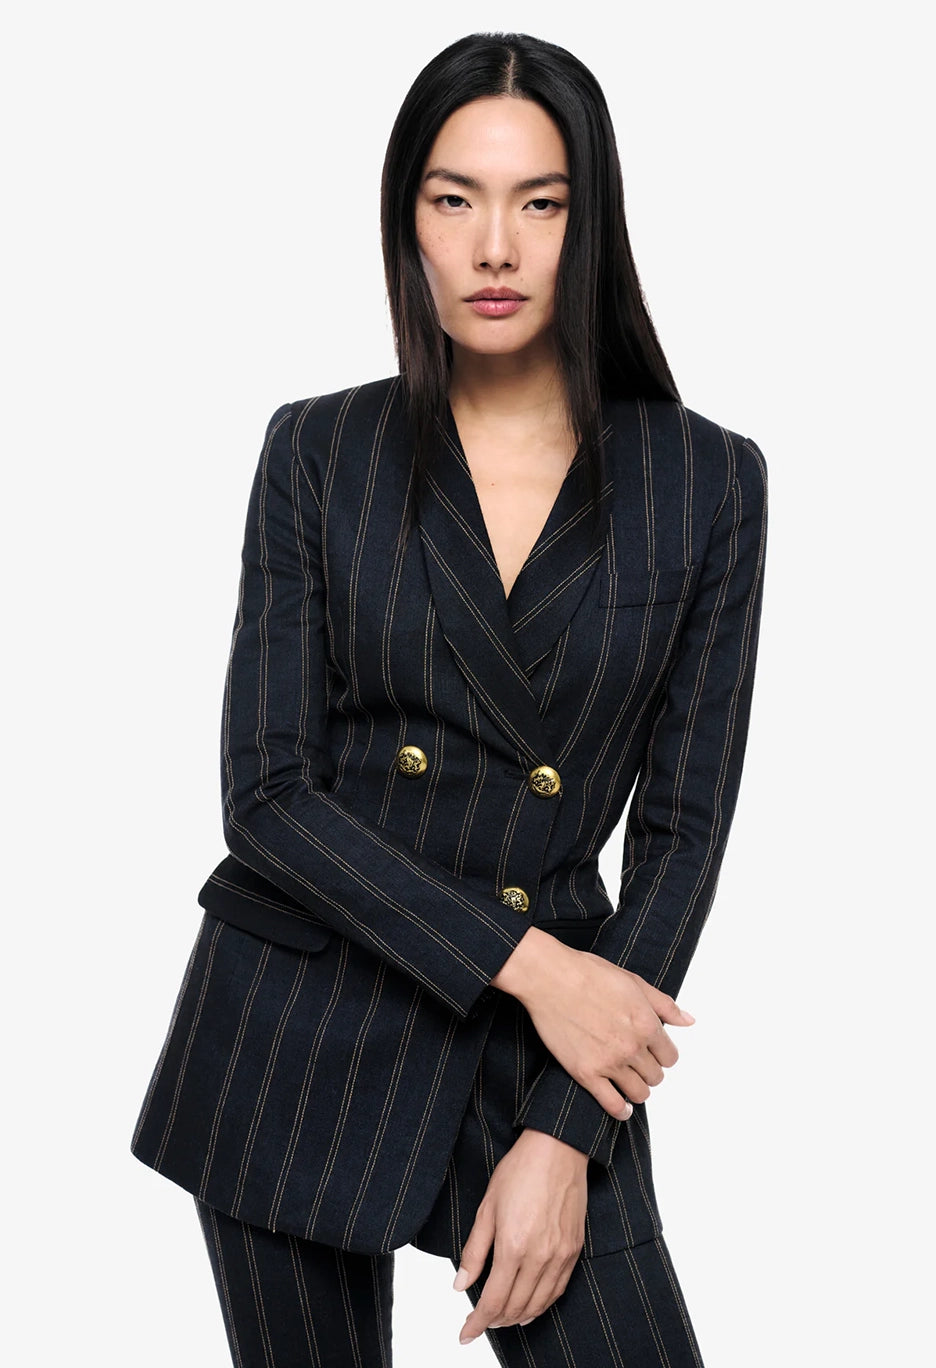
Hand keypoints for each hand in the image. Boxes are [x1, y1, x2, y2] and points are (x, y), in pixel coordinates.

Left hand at [453, 1128, 587, 1343]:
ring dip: (518, 1317)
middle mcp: (539, 1257)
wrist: (558, 1149)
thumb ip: (474, 1251)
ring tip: (502, 1320)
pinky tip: (531, 1307)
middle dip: (495, 1321)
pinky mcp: (574, 1249)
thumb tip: (460, 1284)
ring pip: (539, 1304)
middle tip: (479, 1324)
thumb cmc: (520, 1170)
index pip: (492, 1300)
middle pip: (515, 1307)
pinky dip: (543, 1305)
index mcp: (513, 1246)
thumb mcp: (487, 1207)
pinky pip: (558, 1290)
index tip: (465, 1334)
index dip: (477, 1322)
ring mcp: (560, 1255)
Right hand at [501, 935, 695, 1119]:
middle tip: (637, 1063)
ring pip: (639, 1093)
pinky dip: (621, 1110)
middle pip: (656, 1076)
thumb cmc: (588, 974)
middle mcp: (632, 1046)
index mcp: (647, 1023)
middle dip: (649, 1069)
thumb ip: (664, 1004)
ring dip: (637, 1089)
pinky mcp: (586, 1073)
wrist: (549, 978)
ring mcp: (609, 1062)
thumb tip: (689, 1021)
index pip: (670, 1057)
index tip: (653, 1052)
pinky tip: (622, 1107)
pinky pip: (613, 1105)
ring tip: (629, 1081)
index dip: (663, 1054)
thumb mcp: (634, 982)